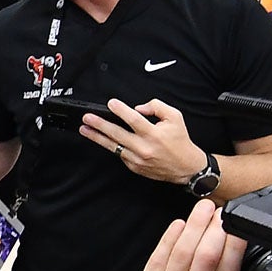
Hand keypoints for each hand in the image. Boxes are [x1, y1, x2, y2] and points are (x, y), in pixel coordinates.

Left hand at [79, 98, 205, 185]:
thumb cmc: (180, 141)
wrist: (186, 167)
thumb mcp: (175, 117)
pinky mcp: (134, 167)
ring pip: (113, 146)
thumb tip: (138, 108)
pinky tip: (102, 139)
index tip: (111, 104)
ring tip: (85, 129)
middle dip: (99, 125)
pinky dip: (112, 146)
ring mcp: (137, 159)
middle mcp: (144, 148)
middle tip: (87, 118)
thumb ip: (157, 107)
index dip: (121, 110)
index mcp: (154, 134)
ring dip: (97, 137)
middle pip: (117, 134)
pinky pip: (120, 154)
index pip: (133, 120)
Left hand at [99, 200, 244, 270]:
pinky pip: (156, 265)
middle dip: (215, 232)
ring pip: (182, 258)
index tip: (242, 230)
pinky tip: (175, 227)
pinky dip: (166, 243)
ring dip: (193, 230)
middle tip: (223, 209)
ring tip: (203, 209)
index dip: (235, 251)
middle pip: (206, 262)